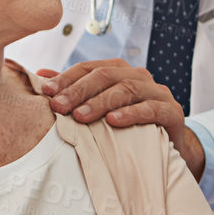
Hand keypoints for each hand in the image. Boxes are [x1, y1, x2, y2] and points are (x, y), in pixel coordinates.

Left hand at [36, 59, 203, 178]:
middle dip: (79, 90)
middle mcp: (139, 77)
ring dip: (101, 102)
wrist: (168, 146)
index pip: (89, 68)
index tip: (46, 92)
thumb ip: (75, 91)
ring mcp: (157, 92)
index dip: (67, 78)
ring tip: (80, 116)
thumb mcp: (101, 108)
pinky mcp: (172, 111)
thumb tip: (41, 76)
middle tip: (59, 107)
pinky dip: (132, 113)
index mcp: (120, 71)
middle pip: (106, 76)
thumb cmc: (128, 126)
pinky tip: (113, 121)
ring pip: (127, 89)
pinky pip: (151, 108)